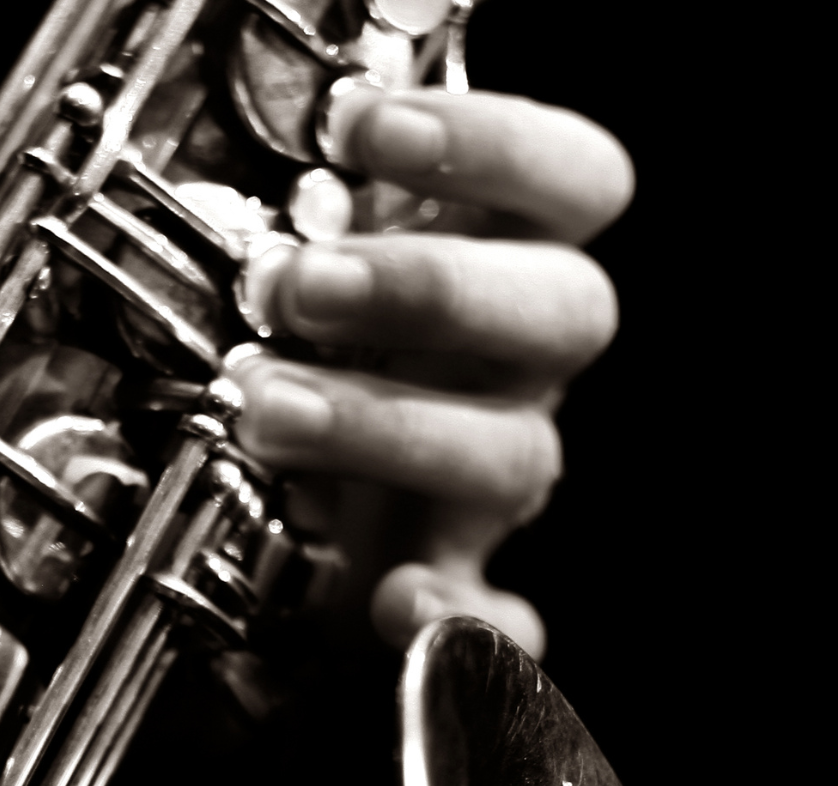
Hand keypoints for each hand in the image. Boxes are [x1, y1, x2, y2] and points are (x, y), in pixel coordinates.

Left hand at [231, 86, 634, 658]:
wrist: (288, 525)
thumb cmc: (312, 363)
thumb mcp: (326, 267)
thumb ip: (340, 200)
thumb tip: (318, 113)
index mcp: (505, 268)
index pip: (573, 183)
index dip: (490, 145)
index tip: (359, 125)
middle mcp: (518, 374)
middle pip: (559, 313)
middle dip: (431, 288)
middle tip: (298, 286)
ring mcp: (490, 484)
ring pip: (508, 452)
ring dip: (385, 424)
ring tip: (264, 409)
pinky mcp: (452, 585)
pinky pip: (499, 620)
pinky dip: (455, 615)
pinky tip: (397, 603)